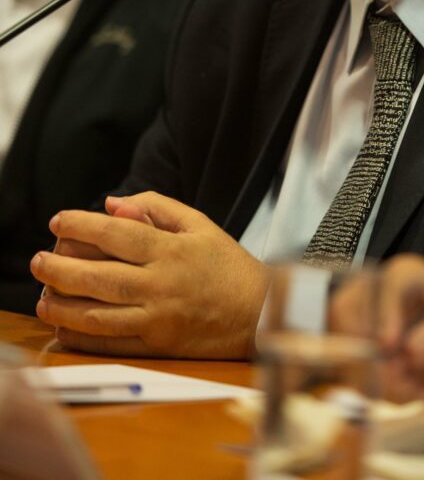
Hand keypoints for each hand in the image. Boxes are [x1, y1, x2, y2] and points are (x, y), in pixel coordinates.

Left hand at [31, 192, 269, 358]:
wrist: (258, 312)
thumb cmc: (227, 264)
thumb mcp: (200, 224)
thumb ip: (157, 209)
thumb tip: (113, 205)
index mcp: (172, 250)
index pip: (117, 235)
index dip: (83, 225)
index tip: (58, 220)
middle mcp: (162, 284)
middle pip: (100, 276)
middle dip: (62, 268)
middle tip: (37, 260)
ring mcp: (158, 318)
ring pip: (100, 314)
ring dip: (64, 306)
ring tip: (42, 297)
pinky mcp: (158, 347)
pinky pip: (112, 343)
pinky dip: (83, 337)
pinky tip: (63, 327)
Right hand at [332, 254, 423, 411]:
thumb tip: (411, 348)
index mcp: (408, 276)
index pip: (387, 283)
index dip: (384, 312)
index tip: (389, 344)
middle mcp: (378, 292)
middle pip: (351, 311)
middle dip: (374, 352)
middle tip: (402, 377)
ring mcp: (362, 322)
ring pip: (346, 345)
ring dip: (378, 375)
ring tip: (415, 384)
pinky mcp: (357, 351)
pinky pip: (351, 372)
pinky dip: (377, 388)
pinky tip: (407, 387)